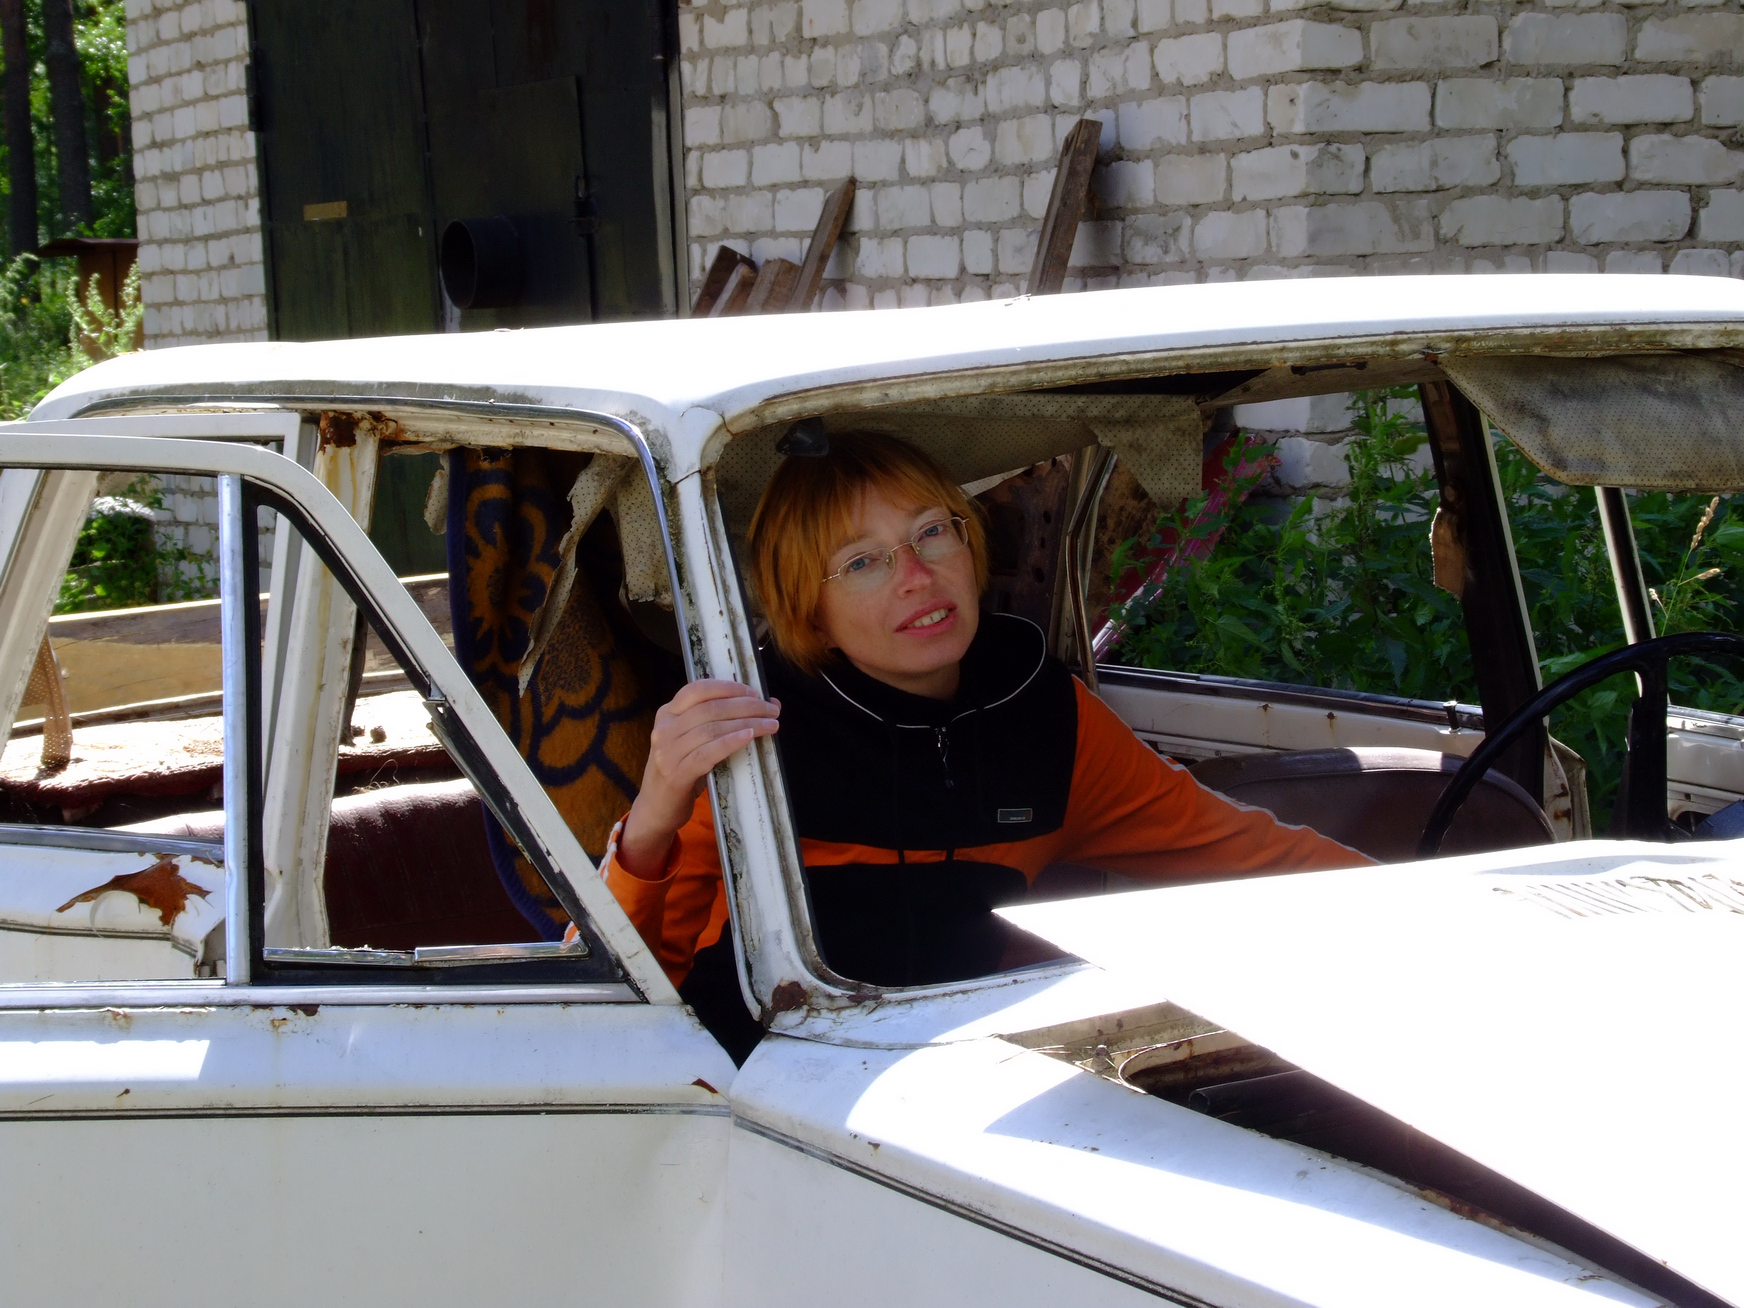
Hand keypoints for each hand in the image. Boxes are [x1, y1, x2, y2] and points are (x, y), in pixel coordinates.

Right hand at [617, 679, 779, 876]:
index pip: (698, 689)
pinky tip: (749, 736)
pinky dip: (731, 742)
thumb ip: (716, 723)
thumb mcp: (691, 742)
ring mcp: (667, 752)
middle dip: (746, 705)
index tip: (755, 693)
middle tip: (772, 709)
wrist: (656, 809)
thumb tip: (762, 705)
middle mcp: (664, 729)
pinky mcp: (675, 774)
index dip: (728, 688)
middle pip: (710, 708)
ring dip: (747, 723)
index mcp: (667, 714)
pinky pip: (707, 753)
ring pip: (712, 728)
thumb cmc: (681, 771)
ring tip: (771, 724)